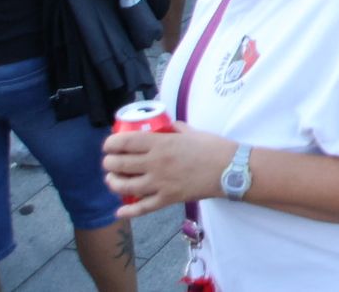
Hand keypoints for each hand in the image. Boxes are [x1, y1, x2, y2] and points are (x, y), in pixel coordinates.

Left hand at [102, 122, 235, 218]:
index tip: (108, 145)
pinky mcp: (167, 199)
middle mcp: (155, 163)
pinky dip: (128, 211)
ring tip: (112, 180)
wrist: (230, 169)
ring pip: (125, 187)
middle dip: (109, 163)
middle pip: (120, 164)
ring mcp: (159, 183)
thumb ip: (175, 129)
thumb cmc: (213, 147)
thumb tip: (164, 128)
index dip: (111, 143)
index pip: (126, 142)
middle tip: (109, 162)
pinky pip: (142, 208)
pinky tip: (119, 211)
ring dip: (113, 183)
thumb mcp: (192, 131)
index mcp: (161, 143)